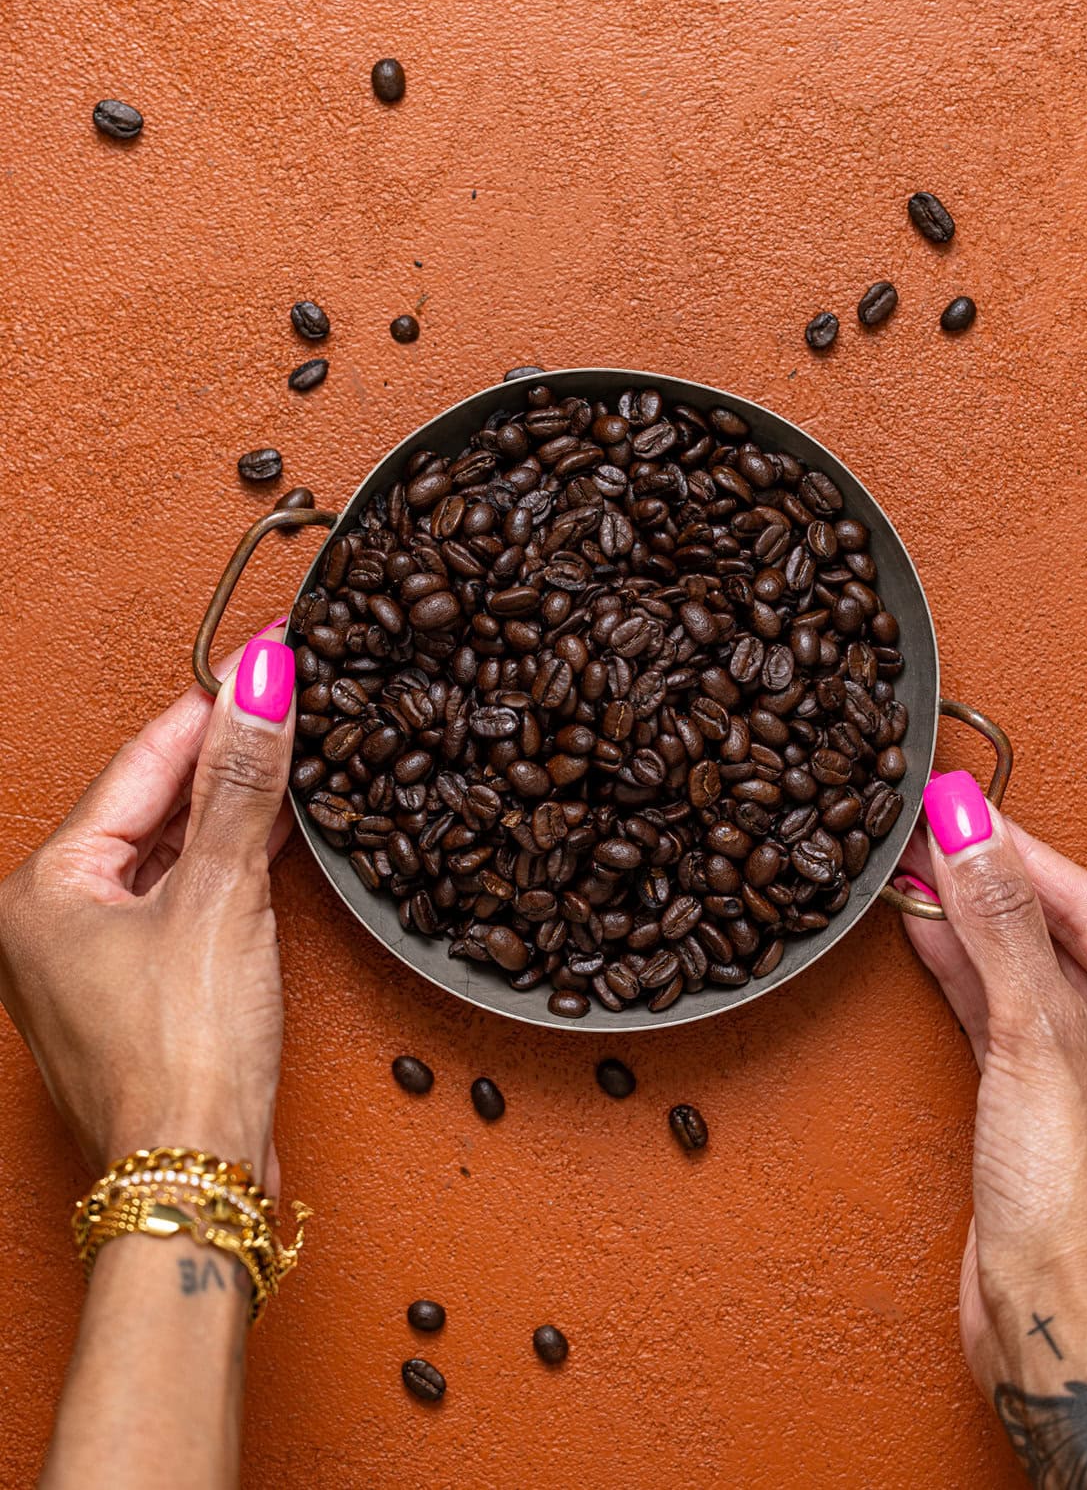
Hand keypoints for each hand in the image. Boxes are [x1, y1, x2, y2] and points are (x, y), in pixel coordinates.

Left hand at [0, 628, 295, 1189]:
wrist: (195, 1183)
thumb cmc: (184, 1058)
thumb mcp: (221, 895)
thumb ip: (243, 782)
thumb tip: (261, 677)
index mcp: (42, 886)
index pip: (142, 763)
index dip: (214, 703)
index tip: (269, 652)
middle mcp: (50, 918)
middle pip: (153, 804)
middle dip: (225, 753)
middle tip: (292, 691)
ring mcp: (90, 959)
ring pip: (170, 851)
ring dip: (232, 808)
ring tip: (294, 750)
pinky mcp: (136, 991)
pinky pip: (183, 899)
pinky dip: (230, 866)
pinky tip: (277, 837)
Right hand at [901, 771, 1086, 1390]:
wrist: (1049, 1325)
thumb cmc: (1080, 1208)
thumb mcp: (1039, 1037)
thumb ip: (1001, 925)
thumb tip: (969, 829)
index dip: (1021, 850)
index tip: (960, 804)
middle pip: (1059, 932)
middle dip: (989, 880)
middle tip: (928, 826)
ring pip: (1024, 970)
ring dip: (966, 921)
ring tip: (912, 867)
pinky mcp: (1040, 1107)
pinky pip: (999, 1013)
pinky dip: (959, 972)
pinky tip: (924, 932)